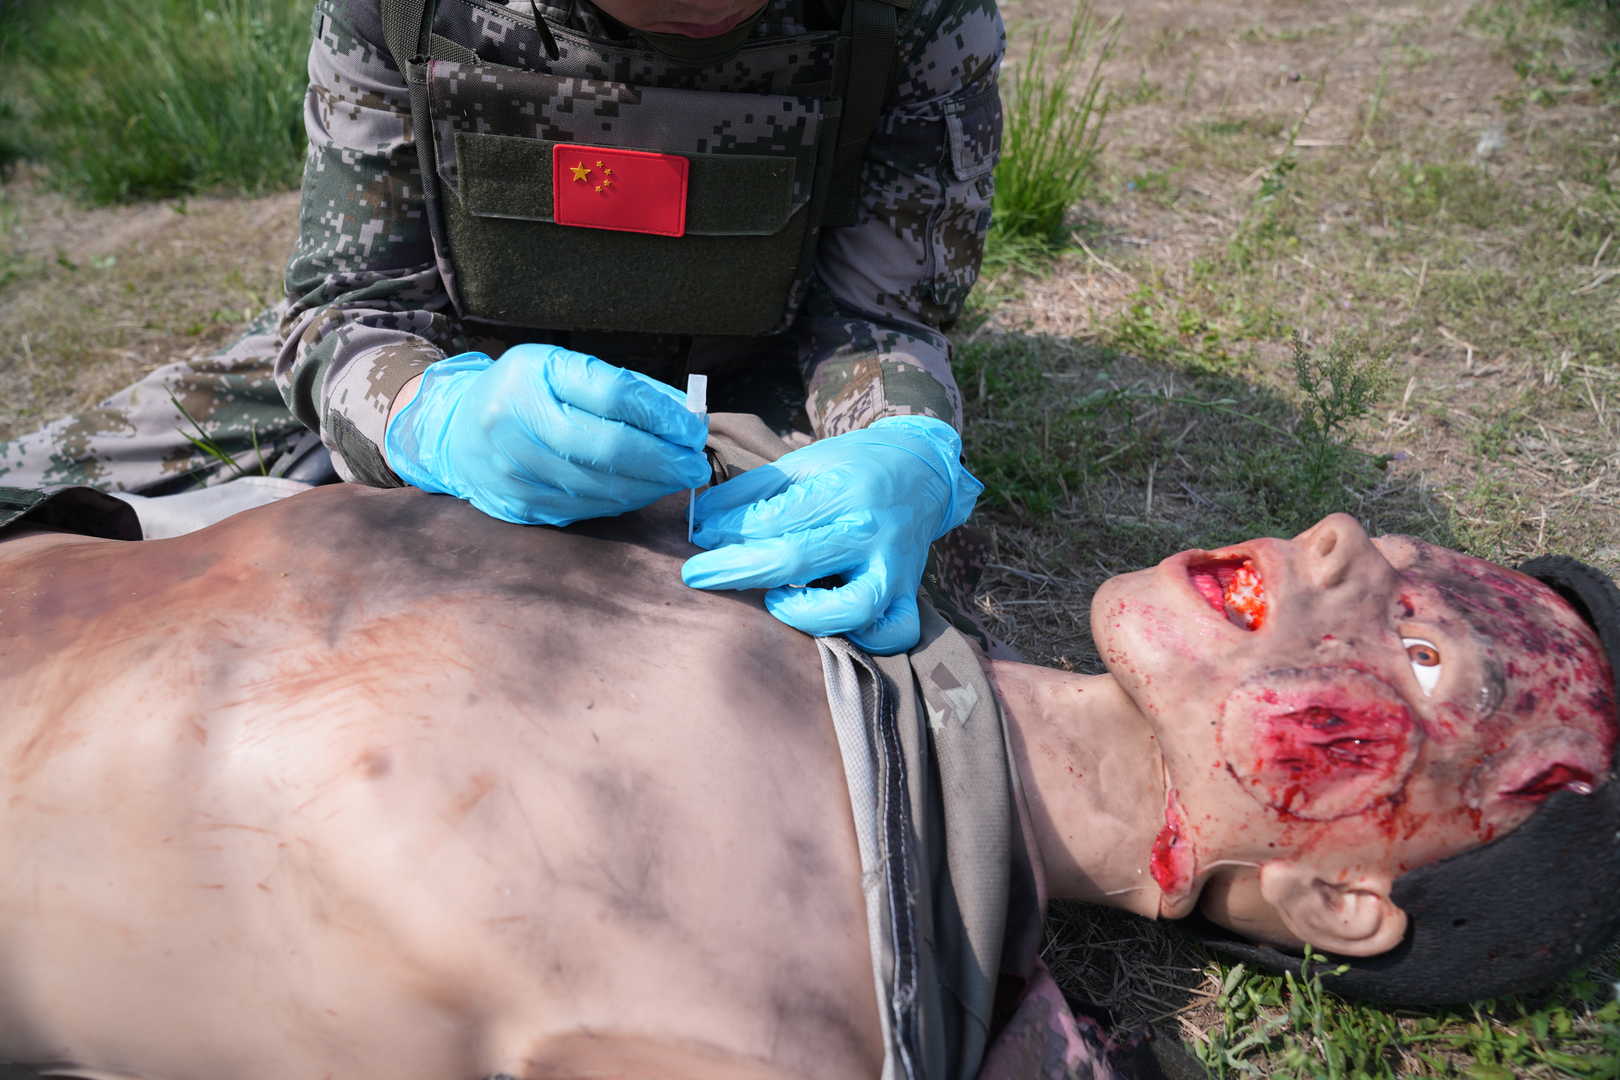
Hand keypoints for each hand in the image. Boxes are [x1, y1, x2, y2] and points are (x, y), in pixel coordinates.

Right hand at [383, 345, 708, 525]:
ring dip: (650, 486)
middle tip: (696, 465)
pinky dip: (624, 502)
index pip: (611, 396)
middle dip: (664, 460)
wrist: (454, 432)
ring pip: (601, 487)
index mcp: (530, 377)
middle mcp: (514, 424)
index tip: (693, 427)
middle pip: (608, 449)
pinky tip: (643, 491)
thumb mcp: (563, 368)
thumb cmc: (523, 392)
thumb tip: (686, 416)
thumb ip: (624, 387)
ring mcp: (513, 471)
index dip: (661, 415)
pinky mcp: (519, 506)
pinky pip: (586, 509)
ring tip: (676, 476)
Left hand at [681, 416, 982, 654]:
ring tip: (775, 600)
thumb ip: (750, 492)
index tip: (698, 538)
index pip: (773, 518)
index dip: (726, 531)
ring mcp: (892, 566)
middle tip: (696, 575)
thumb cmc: (851, 467)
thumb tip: (700, 520)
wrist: (922, 470)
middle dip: (737, 569)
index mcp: (842, 489)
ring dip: (804, 613)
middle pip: (797, 559)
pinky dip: (866, 641)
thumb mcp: (802, 464)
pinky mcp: (907, 593)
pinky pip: (893, 632)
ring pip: (852, 608)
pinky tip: (832, 628)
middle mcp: (869, 529)